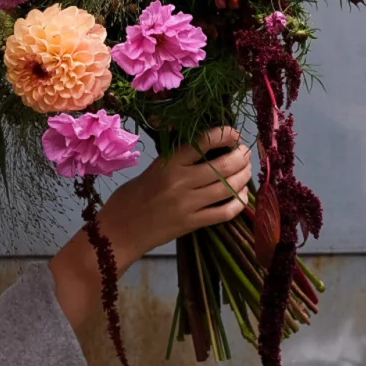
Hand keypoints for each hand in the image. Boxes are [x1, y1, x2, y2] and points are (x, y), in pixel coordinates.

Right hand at [99, 127, 251, 268]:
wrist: (119, 232)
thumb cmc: (130, 198)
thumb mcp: (150, 170)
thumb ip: (175, 160)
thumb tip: (204, 148)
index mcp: (168, 164)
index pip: (203, 142)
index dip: (225, 134)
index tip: (233, 133)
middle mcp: (181, 182)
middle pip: (223, 165)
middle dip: (241, 156)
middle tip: (245, 153)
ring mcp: (189, 205)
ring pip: (229, 187)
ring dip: (243, 176)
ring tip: (246, 170)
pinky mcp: (193, 224)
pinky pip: (225, 212)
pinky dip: (239, 202)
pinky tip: (241, 196)